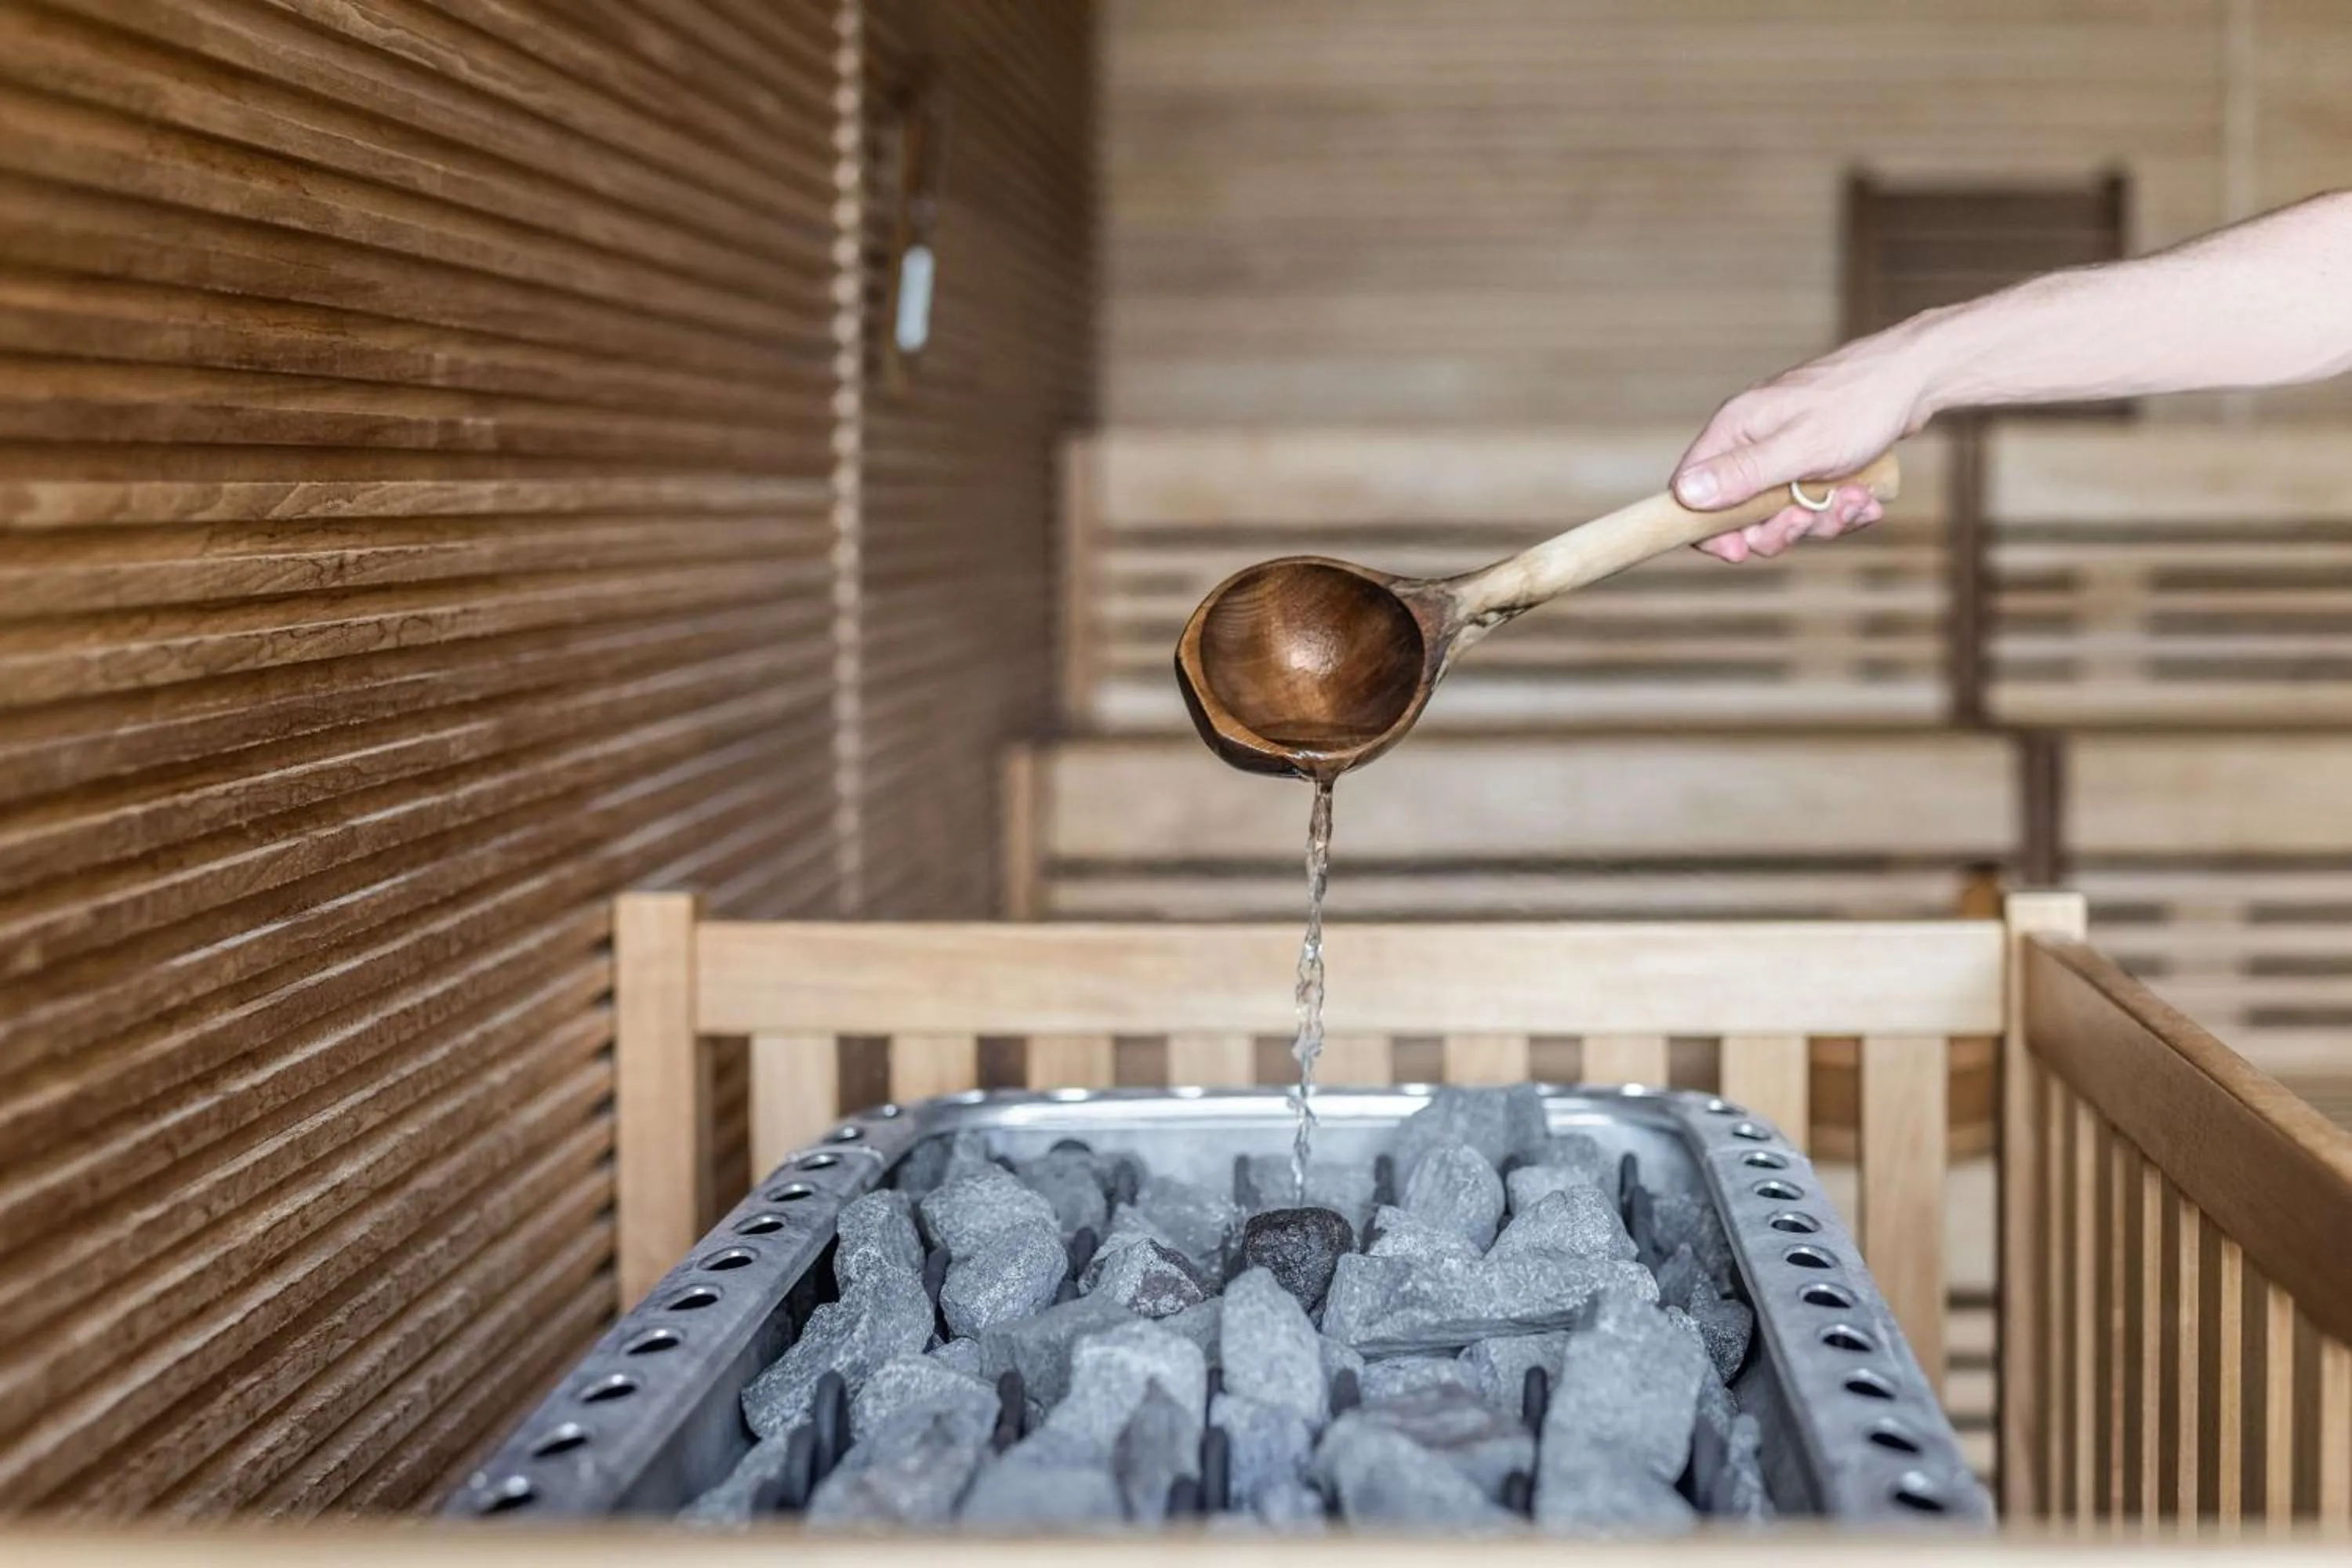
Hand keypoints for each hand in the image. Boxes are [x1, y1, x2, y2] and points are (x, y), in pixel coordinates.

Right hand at [1671, 330, 1936, 561]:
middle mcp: (1752, 441)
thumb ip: (1741, 473)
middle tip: (1810, 520)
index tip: (1739, 551)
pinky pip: (1813, 505)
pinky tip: (1865, 497)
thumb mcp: (1799, 447)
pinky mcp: (1812, 462)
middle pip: (1739, 513)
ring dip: (1822, 519)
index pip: (1691, 490)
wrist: (1917, 377)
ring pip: (1782, 513)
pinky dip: (1839, 509)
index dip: (1708, 529)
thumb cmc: (1859, 403)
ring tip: (1855, 500)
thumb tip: (1684, 495)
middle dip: (1780, 527)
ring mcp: (1783, 452)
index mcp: (1735, 430)